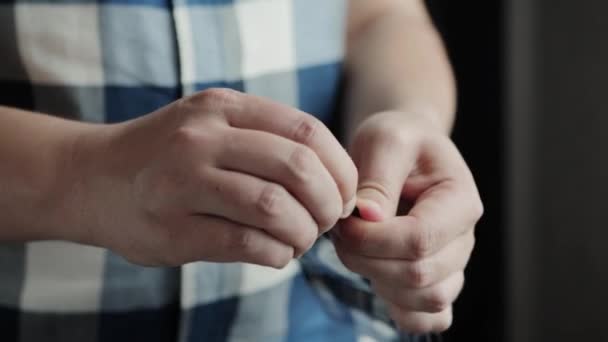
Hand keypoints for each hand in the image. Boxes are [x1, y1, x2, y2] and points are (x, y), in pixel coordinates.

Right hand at [68, 88, 357, 267]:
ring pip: (275, 208)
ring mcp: (183, 183)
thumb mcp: (213, 126)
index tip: (345, 193)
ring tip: (301, 239)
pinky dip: (278, 254)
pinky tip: (277, 254)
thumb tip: (338, 181)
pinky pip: (248, 244)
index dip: (340, 167)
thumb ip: (267, 141)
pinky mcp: (173, 230)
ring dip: (304, 233)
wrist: (93, 178)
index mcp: (222, 108)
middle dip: (328, 202)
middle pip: (298, 168)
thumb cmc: (169, 157)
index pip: (307, 130)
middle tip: (328, 220)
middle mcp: (201, 138)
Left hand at [334, 111, 481, 332]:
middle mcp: (463, 238)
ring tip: (356, 247)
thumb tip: (368, 217)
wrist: (404, 153)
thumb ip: (378, 176)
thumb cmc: (397, 141)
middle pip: (419, 275)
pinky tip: (377, 277)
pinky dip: (399, 308)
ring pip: (424, 300)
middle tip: (341, 232)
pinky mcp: (436, 282)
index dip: (373, 240)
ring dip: (377, 280)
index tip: (344, 222)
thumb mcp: (384, 140)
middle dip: (366, 259)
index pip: (420, 239)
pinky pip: (428, 318)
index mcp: (460, 200)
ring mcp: (453, 264)